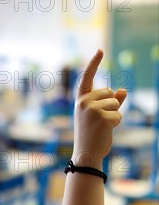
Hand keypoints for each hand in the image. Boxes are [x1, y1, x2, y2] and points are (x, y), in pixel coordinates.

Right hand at [72, 49, 126, 169]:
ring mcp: (92, 110)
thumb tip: (123, 90)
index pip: (87, 78)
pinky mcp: (102, 118)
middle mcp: (84, 103)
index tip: (100, 50)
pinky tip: (105, 131)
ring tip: (101, 127)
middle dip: (110, 105)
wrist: (85, 154)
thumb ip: (110, 102)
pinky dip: (116, 123)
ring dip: (113, 115)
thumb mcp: (97, 116)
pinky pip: (118, 115)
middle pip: (108, 92)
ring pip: (115, 103)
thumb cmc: (90, 136)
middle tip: (98, 122)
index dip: (94, 63)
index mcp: (80, 101)